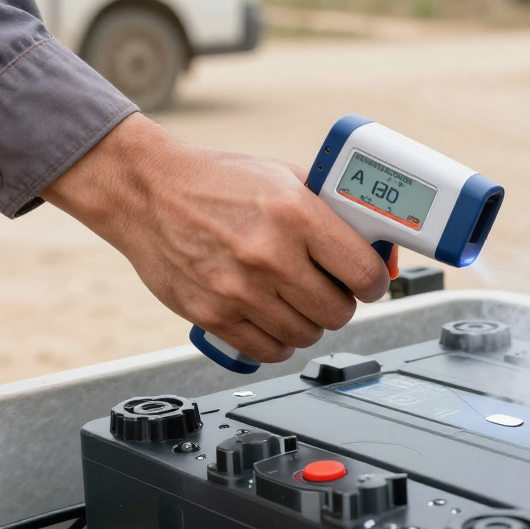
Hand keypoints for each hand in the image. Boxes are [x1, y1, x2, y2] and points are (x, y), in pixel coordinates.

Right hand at [43, 114, 389, 363]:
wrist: (147, 190)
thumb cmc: (217, 181)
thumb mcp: (285, 178)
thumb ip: (333, 212)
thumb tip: (382, 253)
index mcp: (295, 214)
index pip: (364, 273)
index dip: (374, 283)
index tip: (368, 283)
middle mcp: (270, 255)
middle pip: (339, 311)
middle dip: (341, 303)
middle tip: (329, 289)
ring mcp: (239, 289)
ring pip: (306, 335)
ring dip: (309, 323)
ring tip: (296, 301)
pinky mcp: (212, 314)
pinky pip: (268, 350)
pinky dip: (278, 342)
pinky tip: (273, 319)